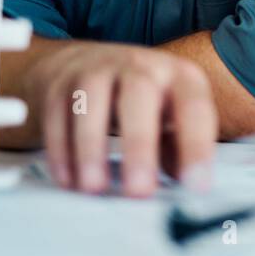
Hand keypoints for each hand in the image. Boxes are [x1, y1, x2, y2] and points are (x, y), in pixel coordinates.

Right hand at [22, 41, 217, 196]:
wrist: (90, 64)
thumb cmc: (144, 101)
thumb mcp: (172, 117)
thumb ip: (180, 150)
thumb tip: (186, 187)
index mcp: (178, 76)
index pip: (194, 106)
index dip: (197, 145)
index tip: (195, 185)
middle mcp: (140, 66)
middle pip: (139, 94)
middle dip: (139, 144)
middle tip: (138, 191)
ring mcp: (97, 70)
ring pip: (90, 102)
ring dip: (91, 148)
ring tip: (95, 188)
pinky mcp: (61, 84)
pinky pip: (58, 115)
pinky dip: (61, 150)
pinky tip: (70, 179)